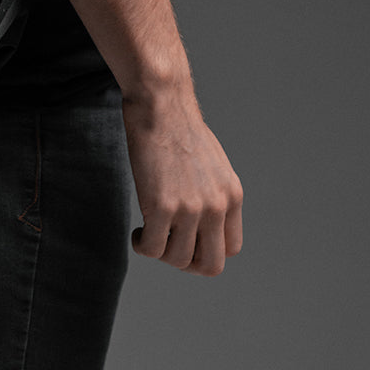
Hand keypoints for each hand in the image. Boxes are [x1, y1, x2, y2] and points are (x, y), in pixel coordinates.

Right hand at [122, 83, 242, 276]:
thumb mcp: (212, 164)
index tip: (186, 240)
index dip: (206, 251)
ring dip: (161, 254)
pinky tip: (137, 233)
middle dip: (186, 263)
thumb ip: (213, 193)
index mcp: (232, 196)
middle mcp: (216, 206)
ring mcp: (190, 208)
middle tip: (167, 246)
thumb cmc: (178, 128)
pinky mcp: (161, 205)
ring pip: (178, 260)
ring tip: (148, 235)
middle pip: (210, 265)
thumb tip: (201, 219)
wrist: (160, 104)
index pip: (230, 249)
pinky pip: (153, 248)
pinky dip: (143, 246)